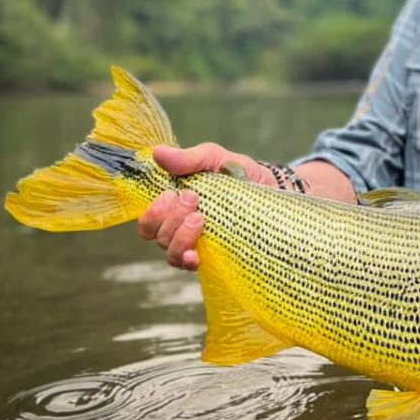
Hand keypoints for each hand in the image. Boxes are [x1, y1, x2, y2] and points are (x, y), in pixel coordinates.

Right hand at [137, 142, 274, 270]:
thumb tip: (158, 153)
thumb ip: (188, 159)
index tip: (173, 193)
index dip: (153, 212)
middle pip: (157, 236)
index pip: (148, 221)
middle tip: (193, 198)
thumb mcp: (214, 158)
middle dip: (172, 218)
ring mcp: (196, 243)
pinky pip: (190, 266)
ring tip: (200, 218)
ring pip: (171, 253)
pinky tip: (194, 255)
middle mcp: (180, 228)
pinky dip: (188, 261)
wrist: (270, 187)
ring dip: (180, 237)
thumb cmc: (237, 172)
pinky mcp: (214, 255)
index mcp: (174, 206)